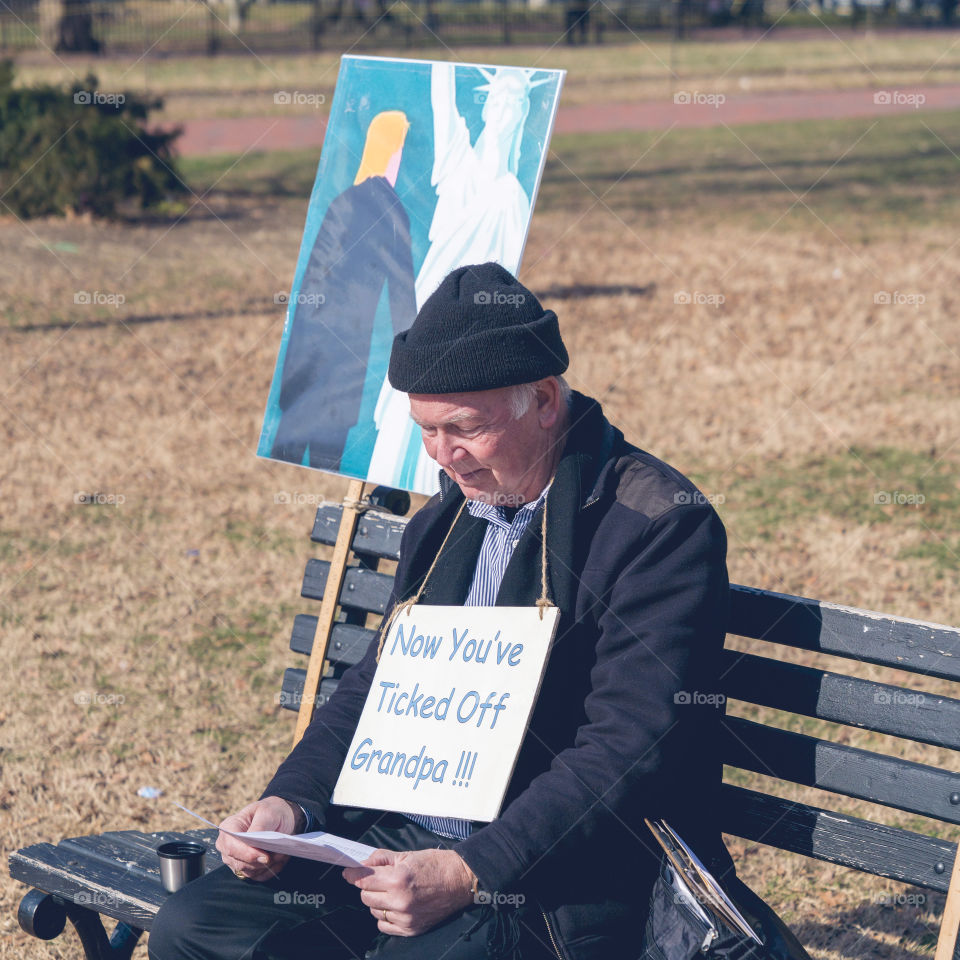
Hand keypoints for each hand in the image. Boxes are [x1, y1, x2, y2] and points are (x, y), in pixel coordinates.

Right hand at [216, 796, 301, 881]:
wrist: (280, 817)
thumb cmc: (271, 811)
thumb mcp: (267, 812)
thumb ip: (259, 827)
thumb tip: (253, 844)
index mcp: (229, 827)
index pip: (231, 846)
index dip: (247, 854)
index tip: (265, 856)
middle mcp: (227, 845)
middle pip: (239, 863)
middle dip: (261, 861)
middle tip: (279, 854)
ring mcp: (235, 858)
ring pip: (249, 872)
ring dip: (268, 866)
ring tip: (281, 853)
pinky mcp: (246, 867)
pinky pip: (257, 876)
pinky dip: (270, 870)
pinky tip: (280, 860)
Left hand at [342, 848, 475, 936]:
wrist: (460, 880)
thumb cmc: (436, 864)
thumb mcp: (407, 855)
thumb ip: (381, 859)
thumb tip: (362, 864)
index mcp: (398, 879)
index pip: (364, 880)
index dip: (353, 875)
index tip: (348, 873)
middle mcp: (400, 901)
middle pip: (366, 897)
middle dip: (368, 887)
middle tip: (378, 879)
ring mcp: (406, 918)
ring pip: (374, 911)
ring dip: (378, 901)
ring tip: (392, 891)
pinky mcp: (411, 929)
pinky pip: (385, 926)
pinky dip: (386, 916)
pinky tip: (395, 905)